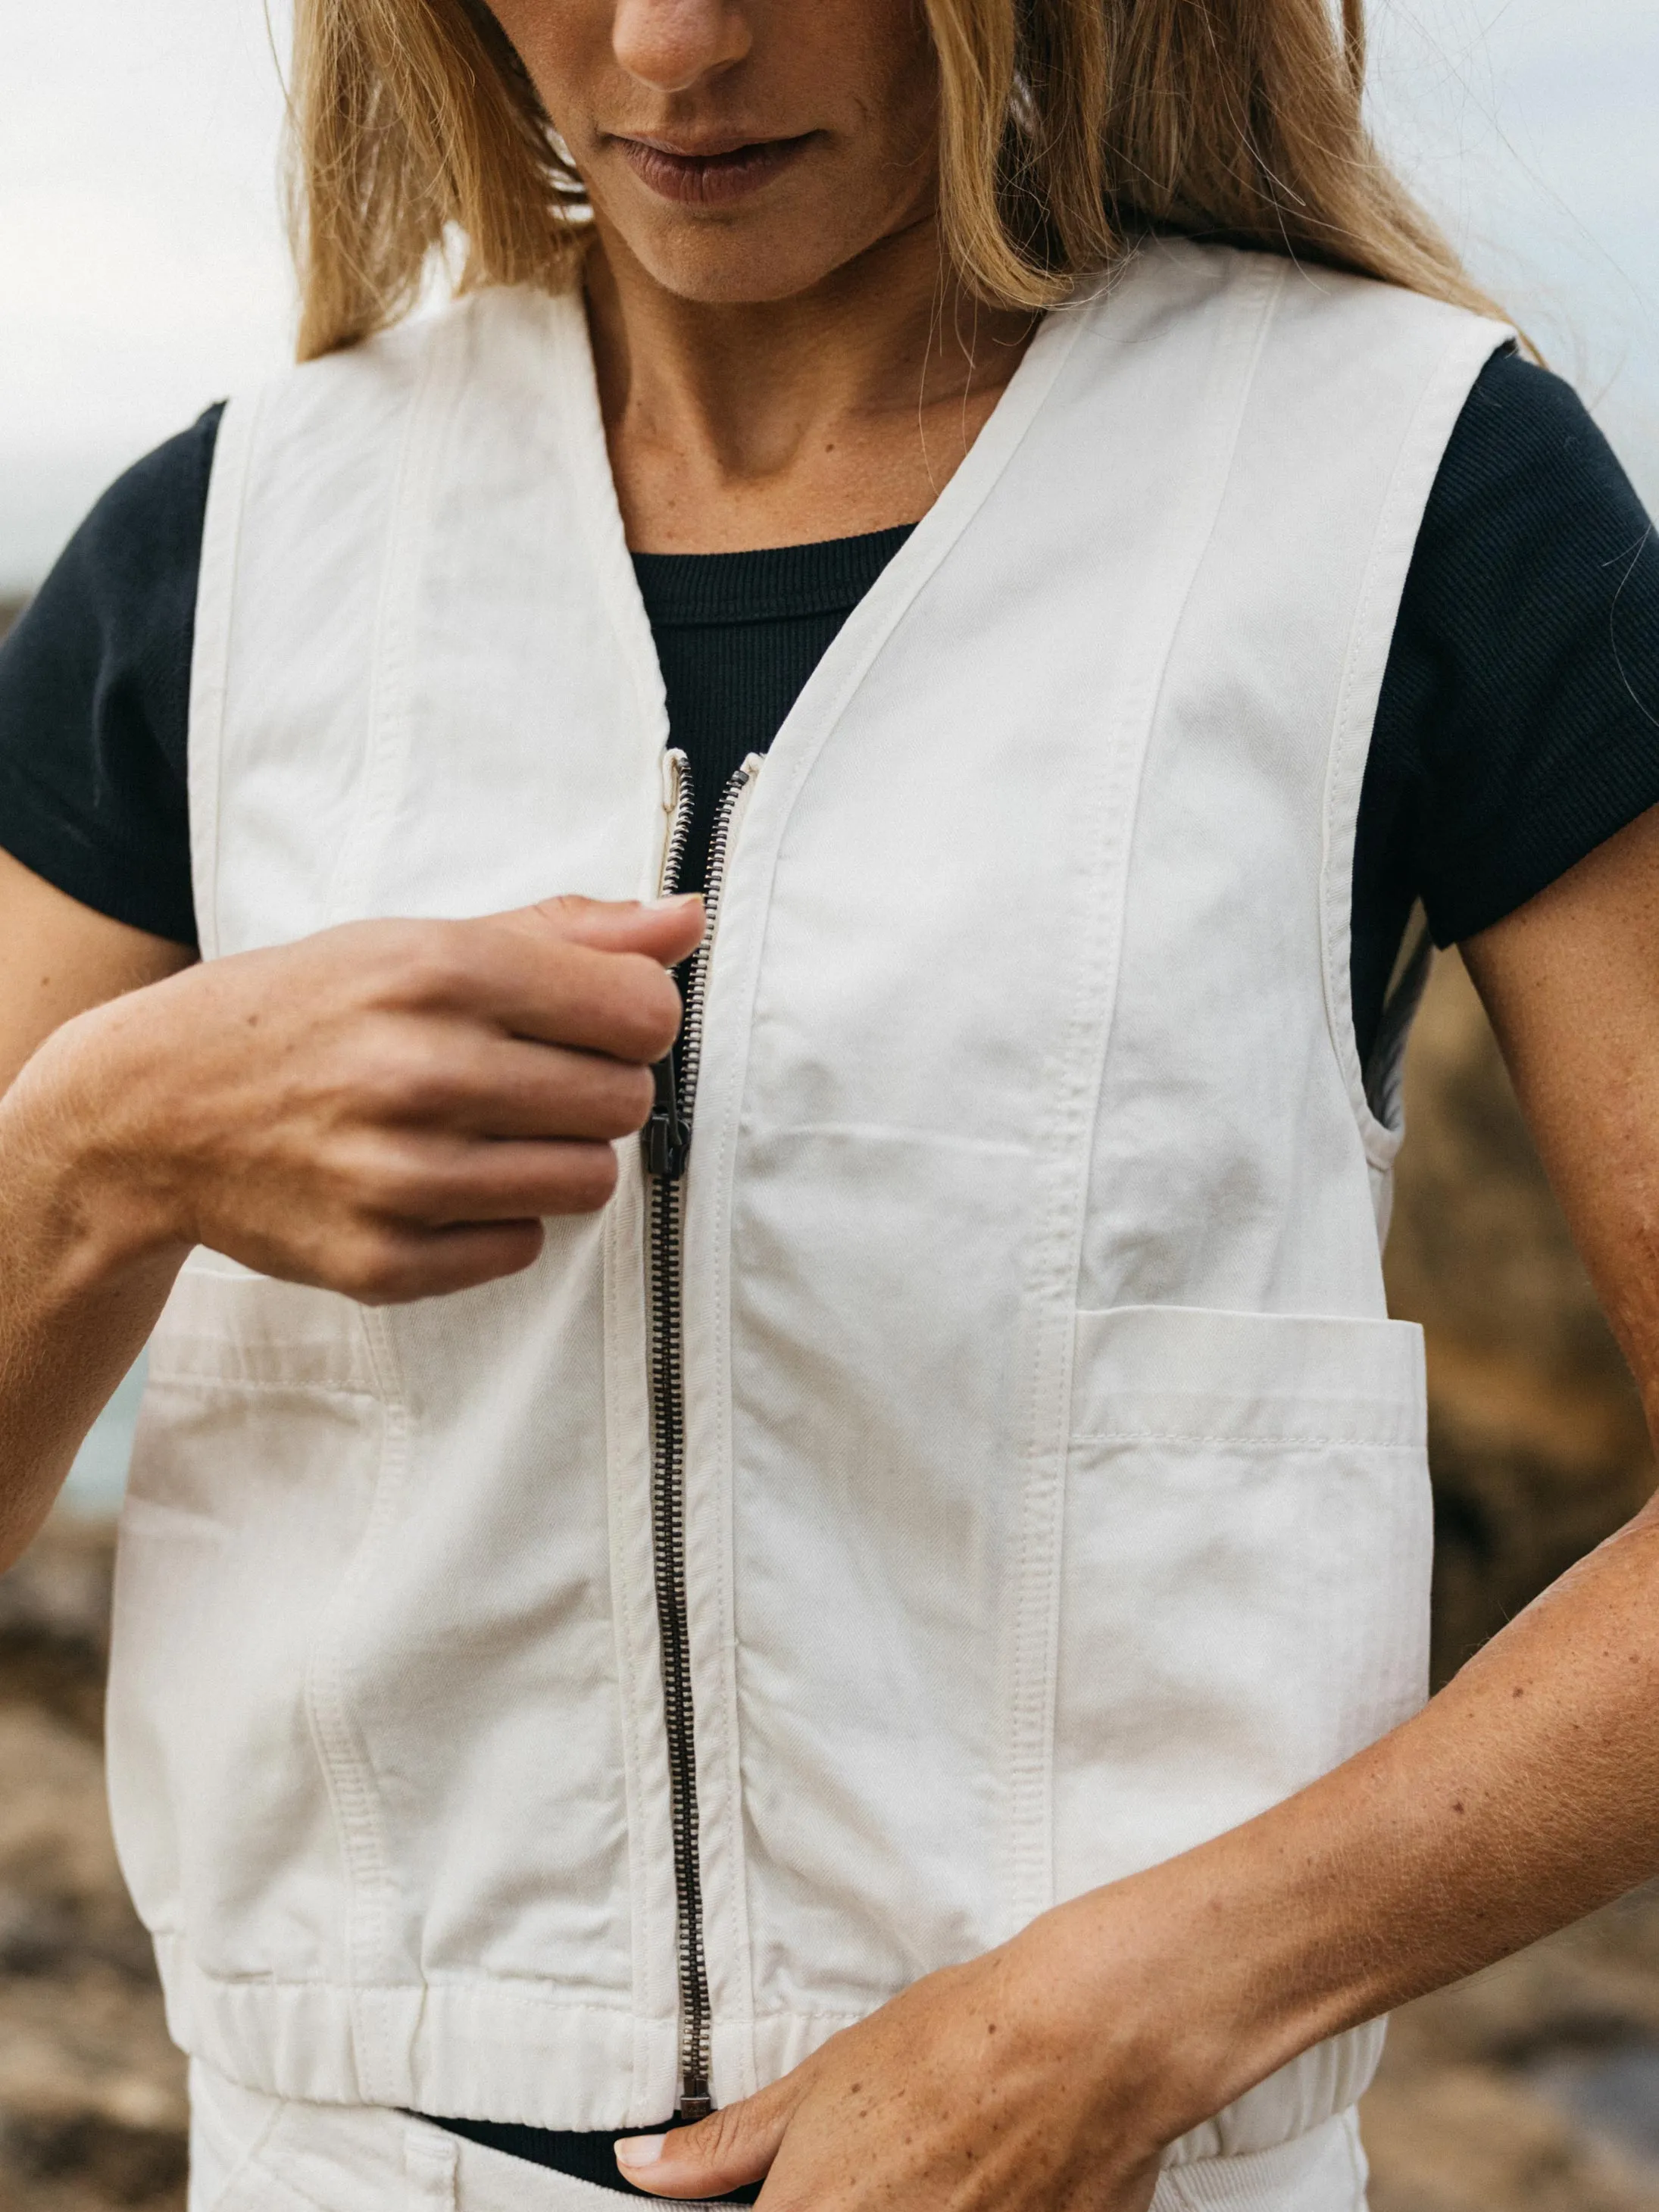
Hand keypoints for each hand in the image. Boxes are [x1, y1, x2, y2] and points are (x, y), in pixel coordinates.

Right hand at [8, 892, 703, 1302]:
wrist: (151, 1110)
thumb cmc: (306, 1012)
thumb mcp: (418, 942)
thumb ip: (566, 932)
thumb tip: (688, 921)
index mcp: (438, 972)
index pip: (641, 1013)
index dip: (638, 1020)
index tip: (599, 1022)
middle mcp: (419, 1073)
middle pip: (625, 1103)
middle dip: (597, 1090)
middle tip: (531, 1080)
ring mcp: (397, 1176)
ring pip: (587, 1182)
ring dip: (556, 1158)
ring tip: (488, 1131)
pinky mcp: (380, 1261)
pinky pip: (521, 1248)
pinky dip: (497, 1220)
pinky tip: (440, 1182)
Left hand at [614, 1902, 1188, 2210]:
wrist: (1082, 2039)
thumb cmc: (957, 2044)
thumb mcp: (820, 2081)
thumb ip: (724, 2147)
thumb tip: (642, 2168)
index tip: (800, 2195)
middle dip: (845, 2206)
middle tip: (888, 2170)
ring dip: (912, 2210)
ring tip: (938, 2173)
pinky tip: (979, 2186)